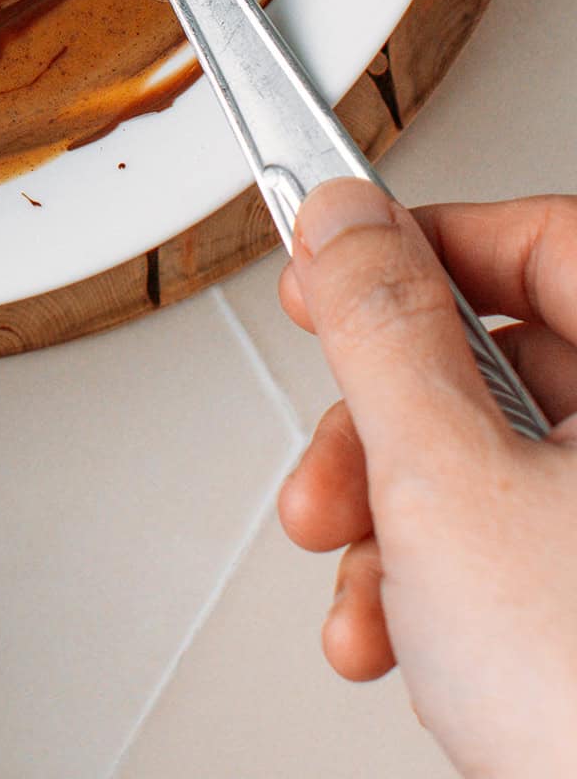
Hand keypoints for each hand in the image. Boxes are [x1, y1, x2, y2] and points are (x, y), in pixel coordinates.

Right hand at [278, 178, 576, 776]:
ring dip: (398, 527)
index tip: (329, 271)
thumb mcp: (447, 483)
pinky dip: (449, 589)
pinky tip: (403, 643)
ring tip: (364, 598)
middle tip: (331, 474)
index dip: (417, 246)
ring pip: (504, 471)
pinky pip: (531, 552)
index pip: (537, 239)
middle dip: (384, 432)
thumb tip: (344, 222)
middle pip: (505, 367)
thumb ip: (382, 328)